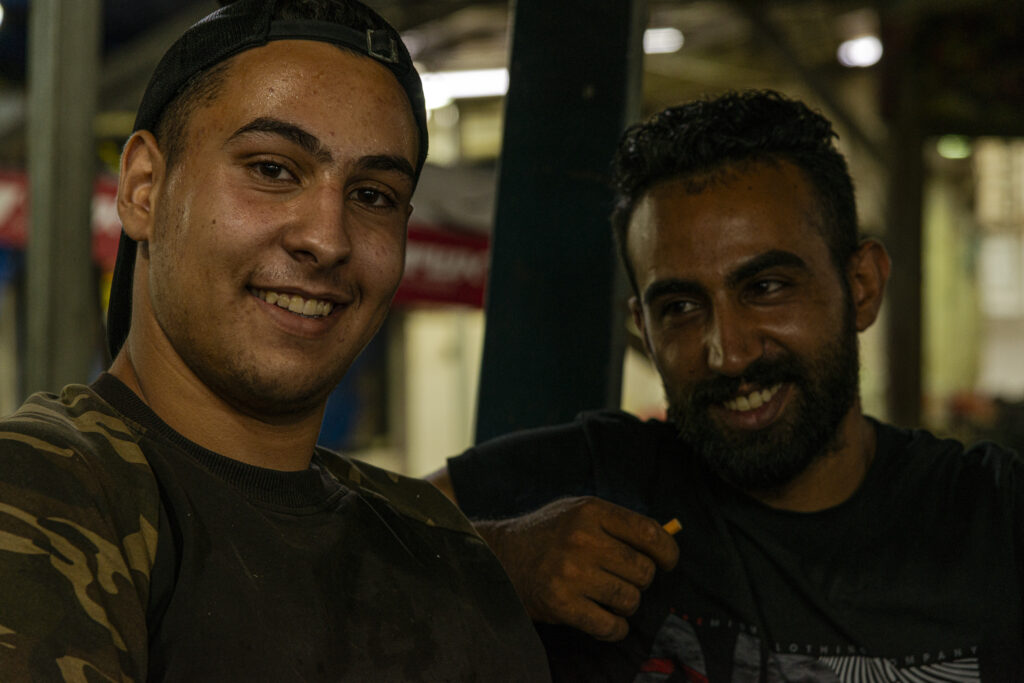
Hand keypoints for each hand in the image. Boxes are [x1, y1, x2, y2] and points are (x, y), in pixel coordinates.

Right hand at [475, 496, 678, 640]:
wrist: (499, 557)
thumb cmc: (548, 534)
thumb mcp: (577, 511)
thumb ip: (617, 523)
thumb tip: (665, 539)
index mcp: (590, 510)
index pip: (649, 533)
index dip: (667, 552)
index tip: (667, 562)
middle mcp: (581, 539)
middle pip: (643, 571)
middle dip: (641, 580)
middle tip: (625, 579)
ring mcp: (570, 573)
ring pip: (630, 599)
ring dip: (626, 604)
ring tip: (611, 598)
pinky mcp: (561, 604)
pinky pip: (610, 626)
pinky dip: (615, 629)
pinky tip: (607, 620)